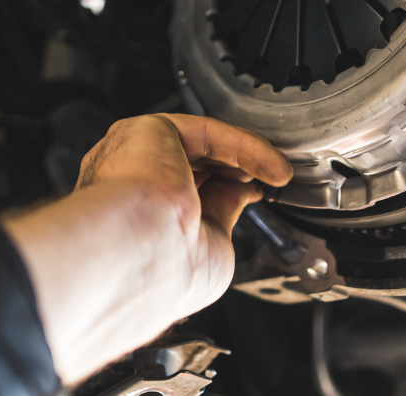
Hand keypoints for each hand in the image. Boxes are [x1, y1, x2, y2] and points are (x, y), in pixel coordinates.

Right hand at [2, 113, 291, 384]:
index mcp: (133, 221)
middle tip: (268, 183)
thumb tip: (244, 194)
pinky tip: (270, 164)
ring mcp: (136, 157)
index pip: (184, 196)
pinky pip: (207, 133)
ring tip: (277, 174)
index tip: (254, 198)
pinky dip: (244, 146)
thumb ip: (222, 215)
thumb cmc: (159, 272)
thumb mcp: (209, 250)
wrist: (138, 254)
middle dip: (234, 172)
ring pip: (200, 145)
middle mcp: (129, 187)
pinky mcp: (151, 132)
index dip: (224, 194)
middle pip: (192, 165)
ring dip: (245, 157)